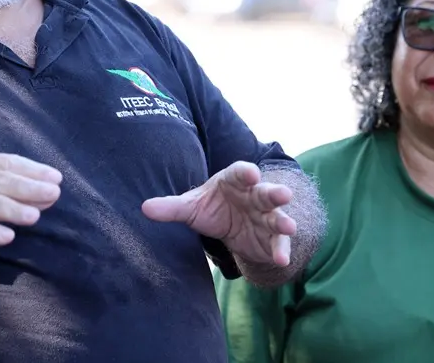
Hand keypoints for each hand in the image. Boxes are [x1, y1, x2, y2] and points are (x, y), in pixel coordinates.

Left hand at [141, 161, 296, 265]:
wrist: (229, 228)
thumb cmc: (210, 208)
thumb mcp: (190, 207)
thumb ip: (170, 207)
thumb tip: (144, 208)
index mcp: (235, 180)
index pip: (241, 172)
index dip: (246, 172)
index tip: (251, 174)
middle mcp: (255, 195)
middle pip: (266, 191)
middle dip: (275, 193)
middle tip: (283, 195)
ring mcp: (266, 216)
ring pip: (277, 216)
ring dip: (283, 222)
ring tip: (289, 227)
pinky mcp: (271, 238)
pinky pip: (278, 244)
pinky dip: (281, 251)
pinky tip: (281, 261)